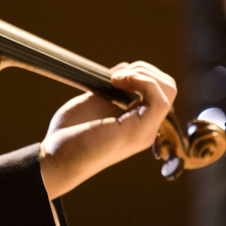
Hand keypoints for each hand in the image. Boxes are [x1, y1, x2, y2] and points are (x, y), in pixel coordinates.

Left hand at [39, 61, 176, 199]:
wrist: (55, 157)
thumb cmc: (70, 133)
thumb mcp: (96, 100)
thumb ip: (112, 87)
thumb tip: (125, 69)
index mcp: (139, 121)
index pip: (161, 90)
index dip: (141, 74)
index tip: (114, 75)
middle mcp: (146, 128)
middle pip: (169, 88)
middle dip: (145, 70)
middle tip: (116, 76)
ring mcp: (144, 131)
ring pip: (168, 91)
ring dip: (143, 74)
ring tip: (116, 79)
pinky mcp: (137, 132)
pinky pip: (159, 100)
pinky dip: (143, 82)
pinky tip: (119, 82)